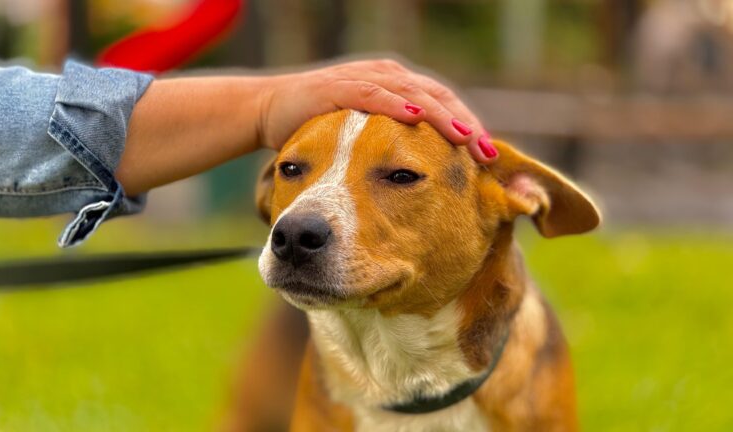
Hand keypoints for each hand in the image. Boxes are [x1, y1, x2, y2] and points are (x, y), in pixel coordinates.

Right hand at [257, 59, 497, 162]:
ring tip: (463, 137)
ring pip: (412, 94)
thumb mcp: (365, 137)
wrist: (271, 110)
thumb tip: (425, 179)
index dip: (468, 126)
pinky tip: (416, 118)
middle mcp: (387, 76)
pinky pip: (373, 95)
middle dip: (464, 125)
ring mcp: (364, 79)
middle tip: (486, 153)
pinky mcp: (339, 87)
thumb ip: (393, 146)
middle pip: (437, 97)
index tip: (489, 157)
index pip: (443, 104)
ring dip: (440, 116)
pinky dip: (396, 105)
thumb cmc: (321, 127)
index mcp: (398, 86)